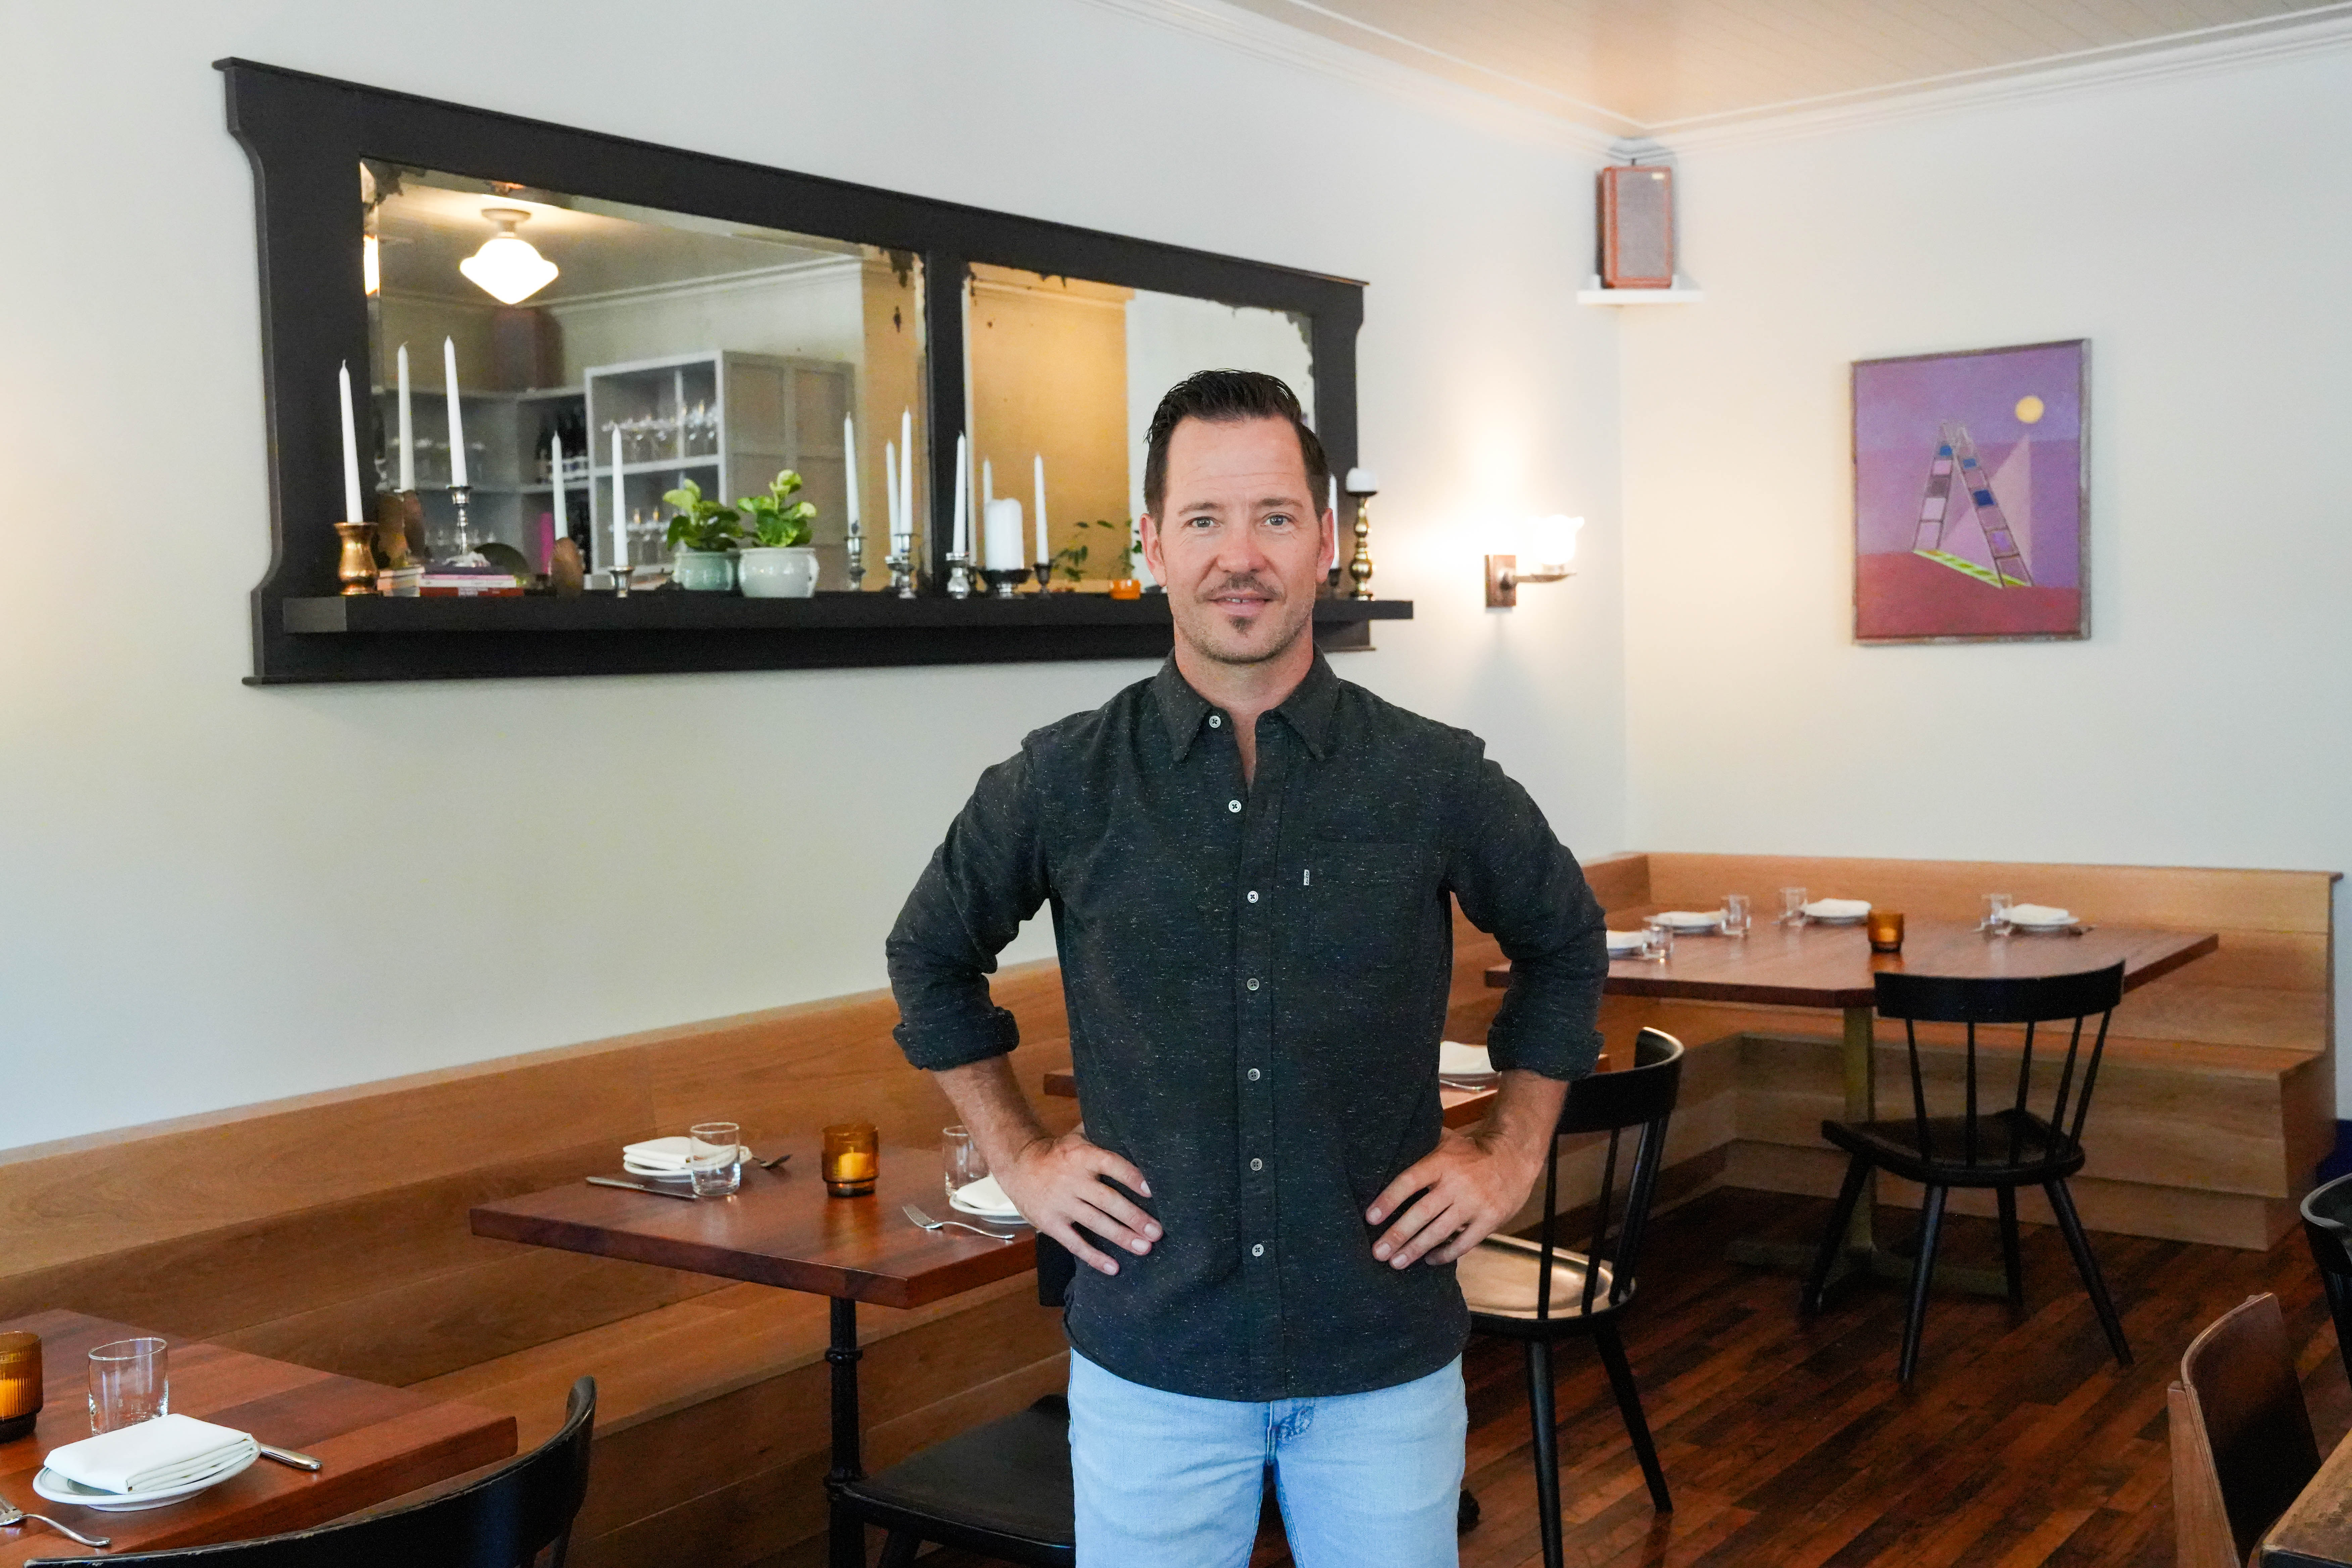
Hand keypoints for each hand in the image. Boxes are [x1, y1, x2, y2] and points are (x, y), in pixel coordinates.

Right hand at [999, 1130, 1160, 1276]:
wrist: (1017, 1164)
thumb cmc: (1057, 1153)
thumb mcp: (1078, 1137)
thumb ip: (1103, 1136)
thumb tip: (1136, 1134)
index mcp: (1082, 1156)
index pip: (1111, 1165)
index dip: (1132, 1177)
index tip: (1152, 1192)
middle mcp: (1072, 1180)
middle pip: (1107, 1200)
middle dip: (1133, 1217)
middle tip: (1157, 1232)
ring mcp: (1060, 1203)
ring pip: (1095, 1223)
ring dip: (1121, 1237)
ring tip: (1145, 1248)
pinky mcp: (1050, 1223)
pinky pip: (1074, 1243)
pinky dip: (1093, 1257)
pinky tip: (1113, 1267)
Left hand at [1365, 1125, 1545, 1269]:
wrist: (1515, 1156)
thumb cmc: (1473, 1152)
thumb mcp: (1447, 1141)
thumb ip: (1422, 1149)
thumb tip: (1389, 1152)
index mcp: (1441, 1162)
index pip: (1408, 1182)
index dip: (1388, 1200)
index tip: (1370, 1218)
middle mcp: (1456, 1183)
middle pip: (1420, 1213)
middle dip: (1397, 1235)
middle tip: (1378, 1252)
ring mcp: (1474, 1203)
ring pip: (1439, 1231)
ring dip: (1415, 1249)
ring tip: (1396, 1262)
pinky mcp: (1490, 1219)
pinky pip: (1464, 1243)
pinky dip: (1445, 1253)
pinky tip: (1429, 1259)